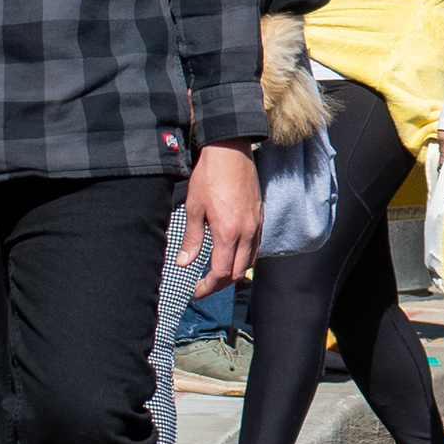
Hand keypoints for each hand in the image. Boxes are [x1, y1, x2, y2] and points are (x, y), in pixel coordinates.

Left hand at [184, 143, 260, 296]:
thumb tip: (183, 263)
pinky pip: (255, 246)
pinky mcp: (260, 217)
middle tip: (203, 286)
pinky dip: (244, 257)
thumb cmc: (210, 177)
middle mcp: (247, 232)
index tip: (196, 291)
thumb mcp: (193, 209)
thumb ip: (191, 239)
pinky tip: (230, 254)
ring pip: (250, 260)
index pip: (222, 272)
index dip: (209, 286)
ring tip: (216, 273)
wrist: (231, 152)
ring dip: (234, 272)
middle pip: (239, 271)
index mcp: (228, 232)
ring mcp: (256, 225)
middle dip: (221, 284)